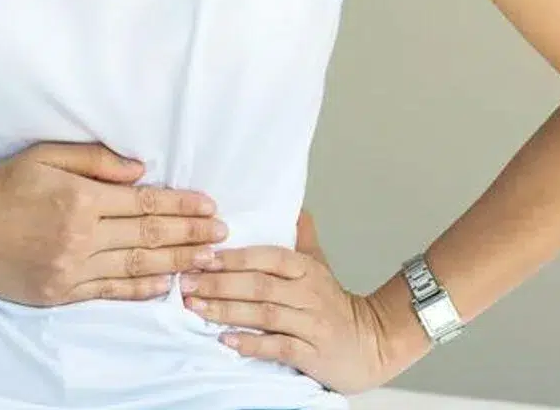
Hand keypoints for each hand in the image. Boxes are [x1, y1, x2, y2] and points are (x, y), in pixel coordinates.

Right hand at [0, 142, 227, 306]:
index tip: (209, 206)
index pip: (145, 204)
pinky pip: (109, 292)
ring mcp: (70, 269)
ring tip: (206, 259)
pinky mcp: (59, 293)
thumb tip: (141, 171)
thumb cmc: (2, 186)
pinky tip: (164, 285)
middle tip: (222, 234)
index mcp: (81, 199)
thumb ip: (96, 161)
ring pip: (135, 267)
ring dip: (176, 263)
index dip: (181, 206)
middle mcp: (80, 236)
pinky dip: (139, 289)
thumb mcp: (46, 156)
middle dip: (190, 234)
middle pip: (148, 237)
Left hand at [180, 243, 420, 393]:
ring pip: (264, 314)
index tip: (202, 256)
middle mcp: (309, 293)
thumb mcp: (319, 265)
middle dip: (219, 283)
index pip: (269, 257)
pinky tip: (226, 340)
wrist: (372, 343)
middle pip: (260, 285)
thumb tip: (292, 207)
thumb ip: (301, 237)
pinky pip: (278, 347)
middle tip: (186, 283)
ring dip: (226, 311)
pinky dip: (251, 344)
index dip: (235, 257)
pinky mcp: (312, 353)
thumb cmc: (335, 305)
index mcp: (307, 269)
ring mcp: (311, 324)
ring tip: (196, 307)